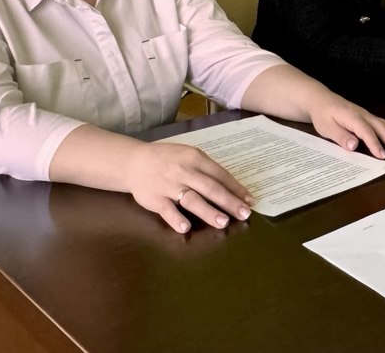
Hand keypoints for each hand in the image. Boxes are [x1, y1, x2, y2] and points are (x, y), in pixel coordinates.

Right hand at [123, 140, 252, 234]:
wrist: (134, 161)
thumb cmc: (167, 159)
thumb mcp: (188, 156)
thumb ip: (206, 170)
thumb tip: (231, 187)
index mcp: (195, 158)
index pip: (220, 174)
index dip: (236, 188)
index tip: (250, 201)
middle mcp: (184, 171)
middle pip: (210, 188)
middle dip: (229, 202)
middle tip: (244, 214)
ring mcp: (169, 185)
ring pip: (191, 199)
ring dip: (208, 212)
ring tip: (223, 222)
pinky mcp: (154, 199)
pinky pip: (167, 210)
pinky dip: (176, 219)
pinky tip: (186, 228)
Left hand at [307, 94, 384, 159]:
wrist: (321, 99)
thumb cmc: (322, 114)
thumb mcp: (326, 127)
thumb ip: (340, 136)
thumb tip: (354, 146)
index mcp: (353, 118)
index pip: (366, 132)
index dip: (375, 144)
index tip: (383, 156)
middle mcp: (364, 115)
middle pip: (382, 128)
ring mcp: (368, 115)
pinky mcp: (369, 116)